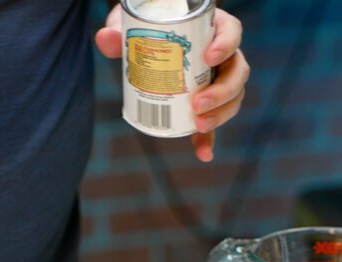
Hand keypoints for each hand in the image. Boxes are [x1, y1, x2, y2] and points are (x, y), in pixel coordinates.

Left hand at [94, 5, 249, 161]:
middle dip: (223, 91)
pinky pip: (213, 121)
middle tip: (197, 103)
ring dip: (220, 113)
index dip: (226, 45)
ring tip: (199, 125)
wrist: (141, 43)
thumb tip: (104, 38)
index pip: (231, 32)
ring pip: (232, 96)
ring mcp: (216, 79)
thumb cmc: (144, 29)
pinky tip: (203, 153)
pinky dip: (208, 139)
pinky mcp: (205, 103)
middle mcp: (221, 54)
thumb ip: (119, 32)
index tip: (209, 58)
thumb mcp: (132, 27)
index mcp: (211, 29)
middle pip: (237, 71)